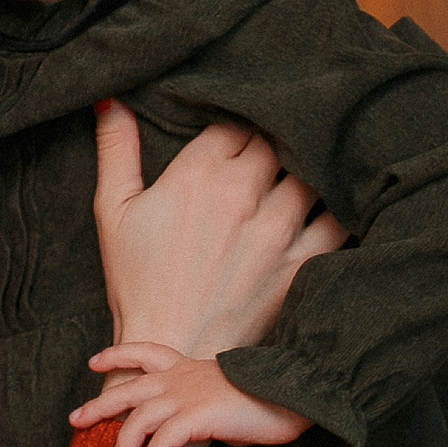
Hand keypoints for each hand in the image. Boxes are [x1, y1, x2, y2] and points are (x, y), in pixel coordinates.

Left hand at [69, 348, 310, 446]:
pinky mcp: (196, 416)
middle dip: (98, 406)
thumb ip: (205, 409)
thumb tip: (196, 432)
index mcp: (189, 367)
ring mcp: (187, 395)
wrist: (293, 394)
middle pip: (127, 388)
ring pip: (136, 421)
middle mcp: (182, 377)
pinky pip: (161, 444)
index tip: (94, 361)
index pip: (145, 351)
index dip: (117, 355)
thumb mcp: (227, 397)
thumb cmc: (267, 400)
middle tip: (75, 421)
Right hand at [90, 99, 343, 359]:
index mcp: (197, 175)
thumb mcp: (112, 211)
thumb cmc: (137, 282)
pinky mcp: (300, 264)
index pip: (233, 124)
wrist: (169, 348)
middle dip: (271, 144)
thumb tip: (109, 98)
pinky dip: (338, 210)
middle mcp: (242, 195)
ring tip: (303, 172)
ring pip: (310, 174)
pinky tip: (335, 205)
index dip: (235, 126)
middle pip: (275, 142)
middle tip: (269, 152)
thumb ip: (116, 150)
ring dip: (306, 170)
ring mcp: (276, 231)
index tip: (235, 138)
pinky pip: (336, 222)